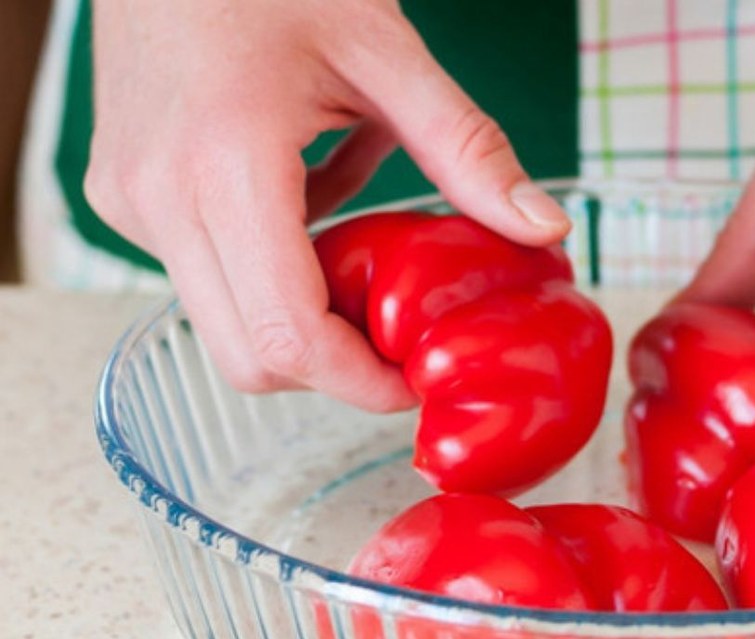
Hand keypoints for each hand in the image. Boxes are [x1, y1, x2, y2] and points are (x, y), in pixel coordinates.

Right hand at [84, 0, 571, 410]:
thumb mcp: (385, 53)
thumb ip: (467, 150)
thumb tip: (543, 228)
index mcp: (225, 164)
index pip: (288, 340)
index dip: (360, 383)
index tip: (415, 378)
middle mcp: (159, 199)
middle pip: (249, 359)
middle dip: (333, 363)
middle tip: (398, 330)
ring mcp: (130, 202)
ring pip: (225, 322)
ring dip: (301, 306)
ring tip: (350, 228)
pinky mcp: (124, 197)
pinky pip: (204, 273)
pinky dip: (267, 262)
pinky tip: (303, 194)